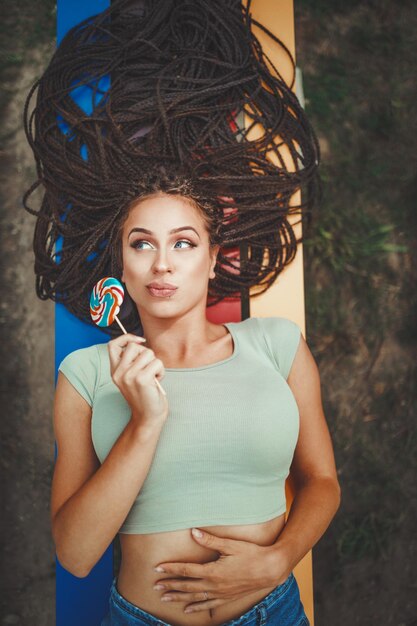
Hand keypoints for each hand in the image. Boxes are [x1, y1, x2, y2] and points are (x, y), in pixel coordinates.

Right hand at [108, 333, 168, 425]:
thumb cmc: (145, 395)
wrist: (148, 417)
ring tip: (153, 377)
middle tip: (149, 368)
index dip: (126, 338)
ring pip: (148, 353)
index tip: (140, 341)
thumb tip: (139, 341)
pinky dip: (161, 371)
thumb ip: (132, 360)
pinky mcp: (141, 379)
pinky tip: (157, 382)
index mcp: (115, 371)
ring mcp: (129, 375)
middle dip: (147, 353)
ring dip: (156, 364)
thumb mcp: (133, 376)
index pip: (112, 345)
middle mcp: (119, 372)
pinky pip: (157, 363)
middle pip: (134, 346)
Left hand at [152, 528, 288, 613]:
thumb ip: (210, 540)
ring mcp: (220, 593)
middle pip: (187, 586)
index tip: (158, 568)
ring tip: (164, 598)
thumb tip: (193, 532)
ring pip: (195, 597)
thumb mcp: (230, 545)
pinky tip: (187, 609)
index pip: (187, 570)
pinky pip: (208, 605)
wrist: (269, 569)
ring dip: (178, 598)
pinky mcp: (227, 598)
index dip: (171, 569)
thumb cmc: (251, 553)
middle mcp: (214, 585)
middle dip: (170, 585)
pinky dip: (196, 608)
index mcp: (213, 571)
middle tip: (155, 586)